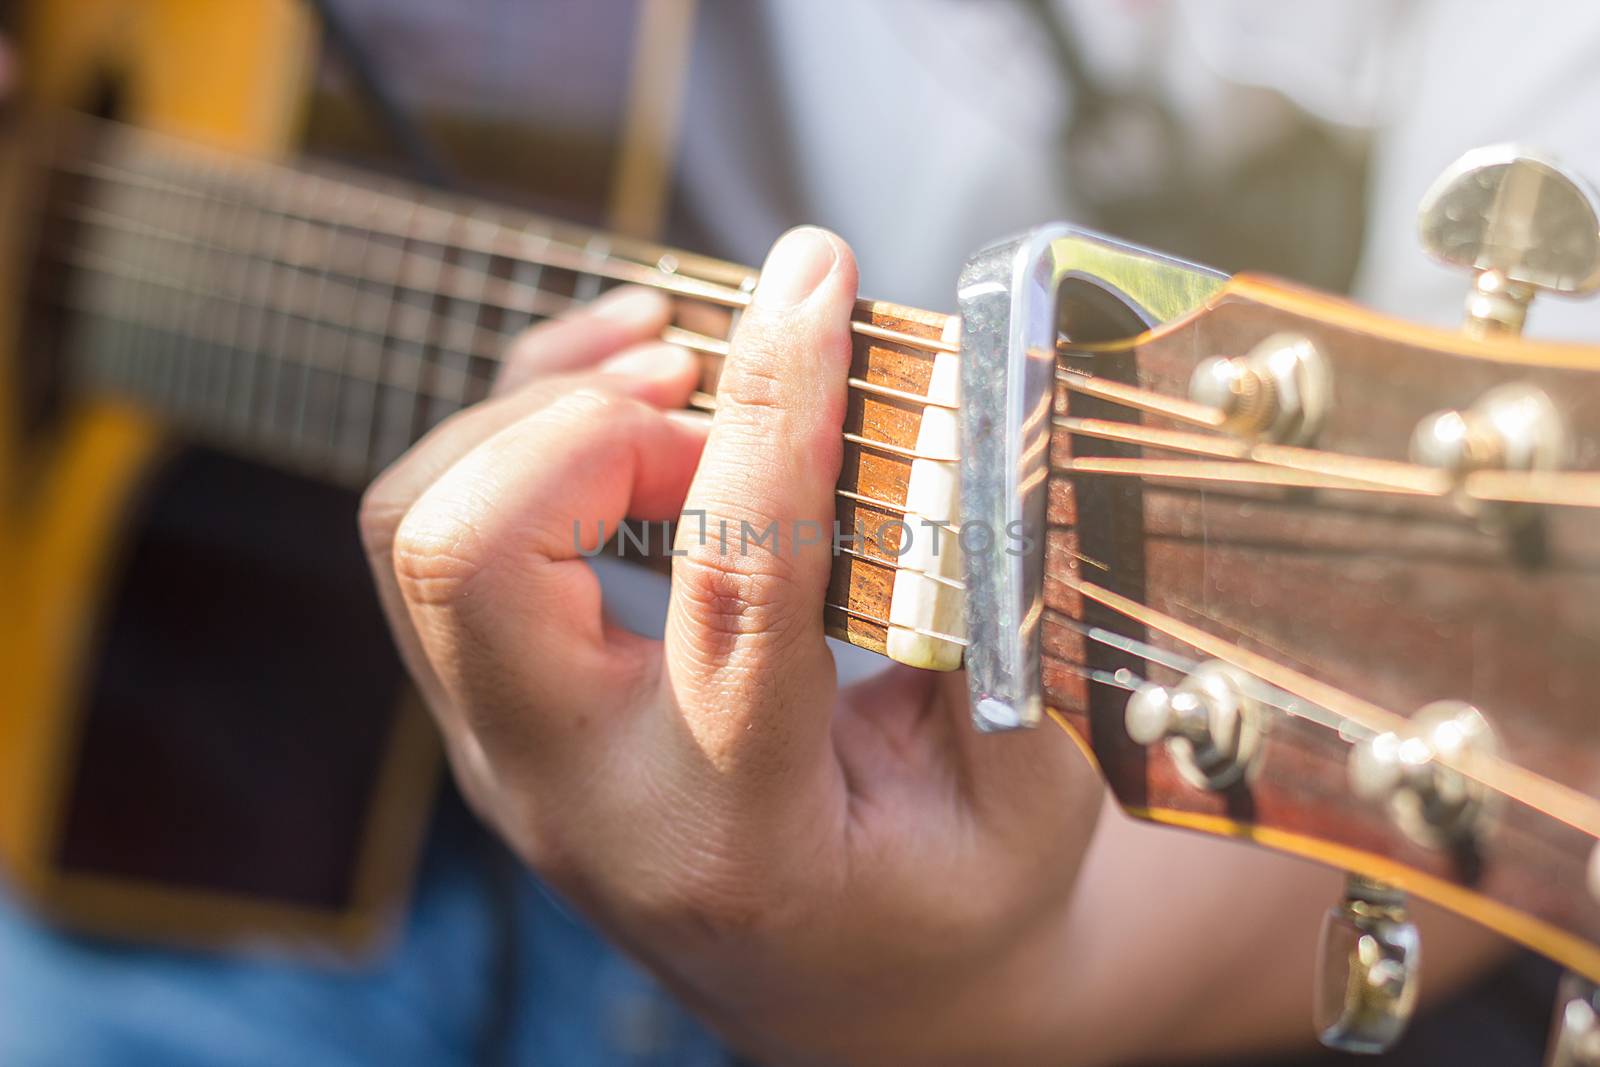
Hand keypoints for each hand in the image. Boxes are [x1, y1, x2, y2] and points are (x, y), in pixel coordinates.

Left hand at [361, 228, 1101, 1064]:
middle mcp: (578, 795)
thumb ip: (1010, 622)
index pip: (729, 587)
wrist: (848, 997)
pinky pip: (433, 532)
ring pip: (416, 529)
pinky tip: (631, 395)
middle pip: (469, 558)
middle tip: (722, 401)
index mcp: (735, 833)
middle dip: (592, 425)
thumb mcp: (1030, 797)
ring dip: (536, 412)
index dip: (775, 411)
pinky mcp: (494, 707)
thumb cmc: (946, 905)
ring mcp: (511, 753)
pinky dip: (518, 429)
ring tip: (677, 372)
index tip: (815, 281)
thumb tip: (994, 422)